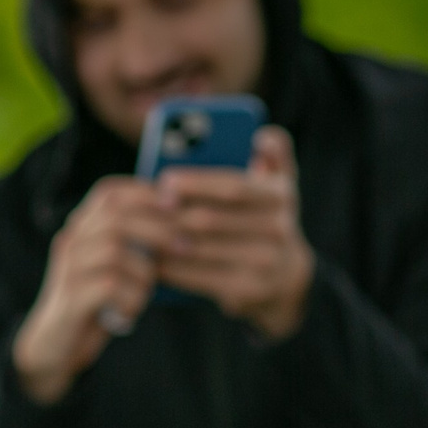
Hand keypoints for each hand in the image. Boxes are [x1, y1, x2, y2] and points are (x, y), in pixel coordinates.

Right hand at [12, 176, 177, 403]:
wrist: (56, 349)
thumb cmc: (97, 306)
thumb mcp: (119, 270)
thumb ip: (137, 246)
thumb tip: (181, 225)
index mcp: (82, 228)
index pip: (109, 193)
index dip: (143, 193)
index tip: (176, 205)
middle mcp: (71, 241)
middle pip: (115, 217)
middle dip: (157, 228)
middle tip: (185, 246)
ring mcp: (68, 269)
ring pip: (114, 251)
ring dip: (143, 271)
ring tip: (145, 292)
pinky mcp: (71, 298)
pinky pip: (110, 287)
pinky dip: (131, 299)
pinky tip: (130, 312)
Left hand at [155, 125, 315, 339]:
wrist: (287, 277)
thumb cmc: (265, 218)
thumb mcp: (278, 184)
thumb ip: (274, 153)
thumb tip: (262, 138)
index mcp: (280, 195)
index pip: (233, 188)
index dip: (197, 184)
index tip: (164, 180)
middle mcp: (278, 229)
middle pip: (212, 220)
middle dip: (173, 213)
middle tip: (143, 208)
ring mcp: (264, 263)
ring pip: (201, 249)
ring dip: (166, 240)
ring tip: (140, 230)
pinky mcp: (248, 290)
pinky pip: (200, 277)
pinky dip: (173, 268)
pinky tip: (152, 260)